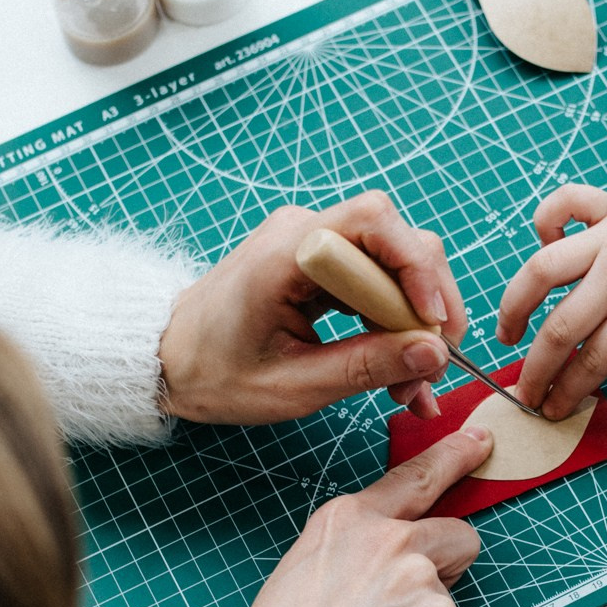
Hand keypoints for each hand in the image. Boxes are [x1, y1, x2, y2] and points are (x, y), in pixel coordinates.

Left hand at [159, 191, 468, 424]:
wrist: (170, 359)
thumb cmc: (216, 372)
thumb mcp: (294, 386)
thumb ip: (366, 367)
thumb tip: (432, 353)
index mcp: (287, 251)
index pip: (374, 221)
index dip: (416, 266)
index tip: (433, 323)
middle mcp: (305, 233)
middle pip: (398, 243)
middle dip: (428, 304)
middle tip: (436, 365)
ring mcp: (315, 246)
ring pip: (396, 267)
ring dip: (415, 323)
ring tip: (415, 385)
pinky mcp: (322, 266)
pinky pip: (377, 284)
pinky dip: (396, 325)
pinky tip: (403, 373)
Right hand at [207, 427, 487, 606]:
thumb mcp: (302, 579)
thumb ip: (352, 555)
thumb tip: (386, 565)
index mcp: (345, 522)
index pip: (413, 477)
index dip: (453, 457)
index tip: (478, 442)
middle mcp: (386, 538)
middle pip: (457, 535)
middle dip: (449, 567)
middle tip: (417, 605)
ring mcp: (417, 577)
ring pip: (452, 599)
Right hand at [495, 178, 606, 418]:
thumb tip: (593, 378)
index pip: (591, 359)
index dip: (566, 391)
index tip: (549, 410)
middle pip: (562, 326)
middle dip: (538, 369)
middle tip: (524, 393)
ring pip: (543, 268)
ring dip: (516, 304)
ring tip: (509, 332)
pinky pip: (565, 203)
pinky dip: (546, 221)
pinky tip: (545, 245)